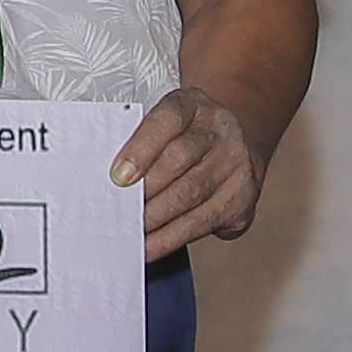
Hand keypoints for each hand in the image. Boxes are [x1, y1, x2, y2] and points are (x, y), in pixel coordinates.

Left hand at [115, 86, 266, 256]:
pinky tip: (149, 246)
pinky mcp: (242, 199)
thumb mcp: (166, 125)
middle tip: (115, 212)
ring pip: (190, 194)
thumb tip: (109, 180)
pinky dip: (170, 238)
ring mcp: (237, 165)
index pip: (168, 119)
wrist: (237, 144)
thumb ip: (141, 143)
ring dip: (154, 218)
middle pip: (179, 160)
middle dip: (144, 190)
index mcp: (194, 105)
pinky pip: (202, 222)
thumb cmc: (185, 138)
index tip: (118, 176)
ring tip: (127, 233)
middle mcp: (221, 131)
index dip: (142, 148)